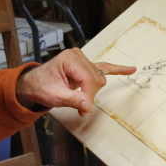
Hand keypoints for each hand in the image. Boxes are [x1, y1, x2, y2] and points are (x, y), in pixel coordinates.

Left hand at [15, 49, 135, 114]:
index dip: (89, 96)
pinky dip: (118, 69)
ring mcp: (83, 59)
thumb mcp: (54, 95)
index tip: (85, 110)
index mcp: (69, 59)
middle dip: (90, 95)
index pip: (88, 79)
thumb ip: (72, 100)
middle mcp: (78, 56)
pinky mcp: (86, 65)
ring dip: (93, 92)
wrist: (34, 83)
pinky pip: (105, 67)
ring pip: (99, 78)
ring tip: (81, 101)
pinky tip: (131, 69)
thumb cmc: (42, 87)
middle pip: (96, 79)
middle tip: (80, 108)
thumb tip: (88, 106)